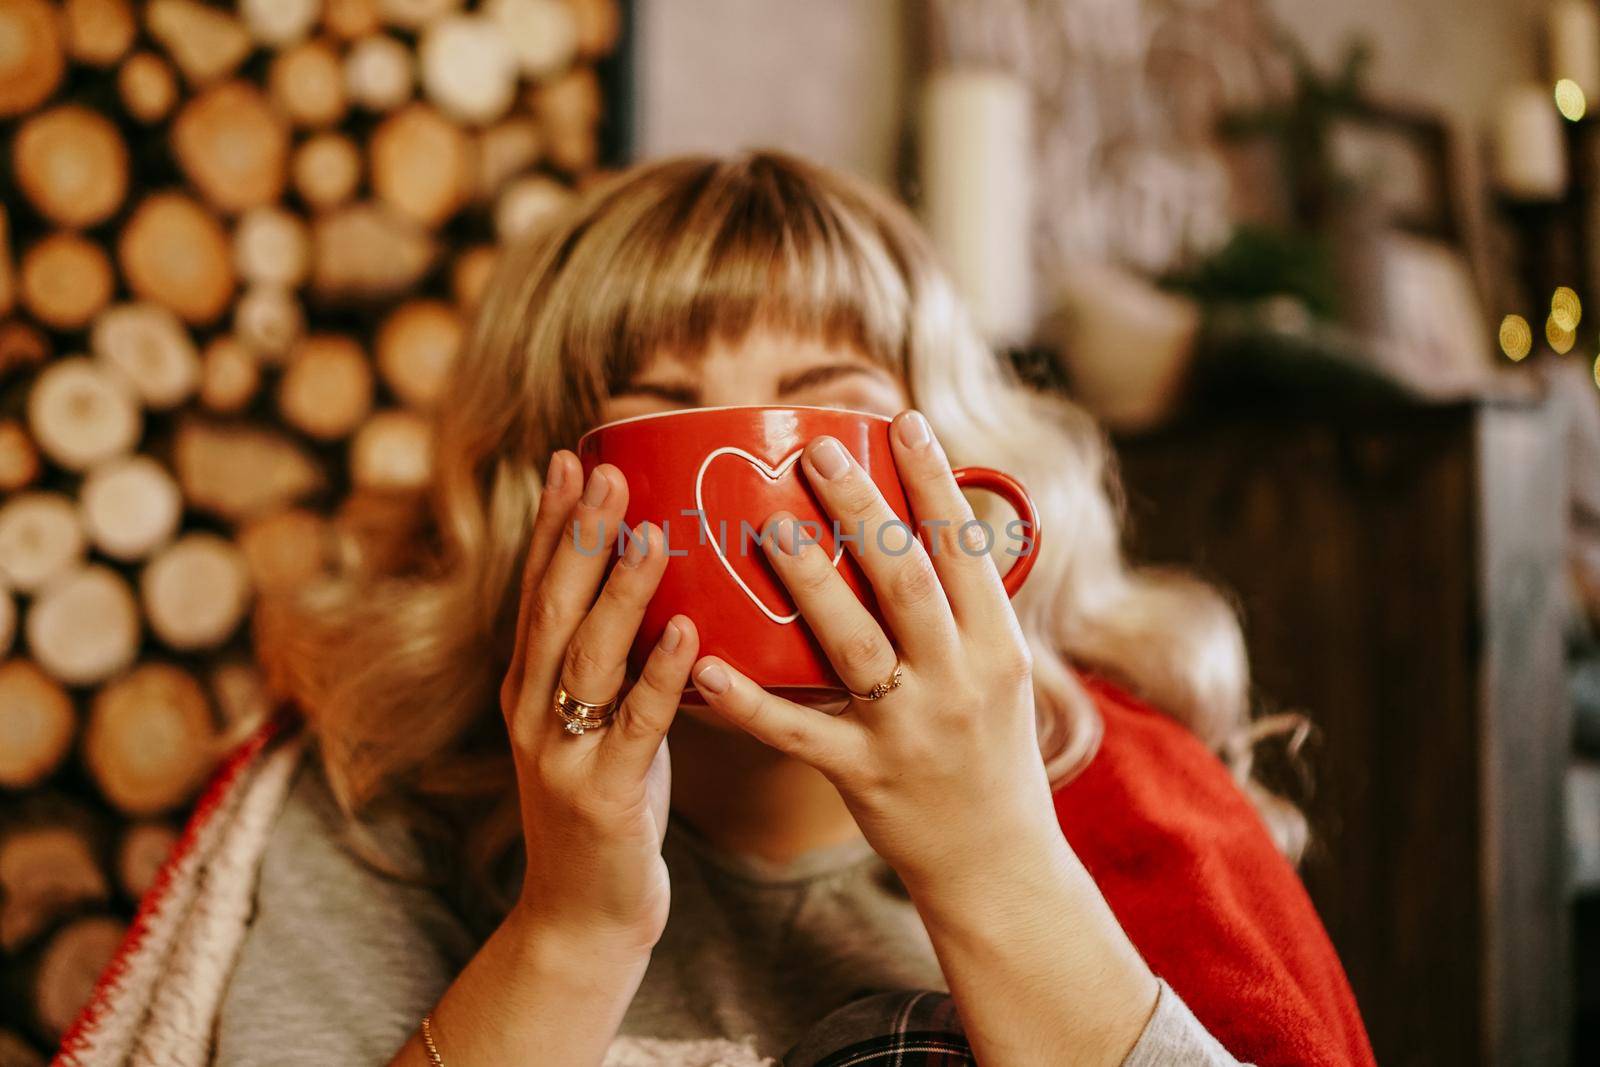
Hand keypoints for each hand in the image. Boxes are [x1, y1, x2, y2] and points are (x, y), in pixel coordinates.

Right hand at [499, 450, 699, 958]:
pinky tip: (684, 630)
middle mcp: (532, 713)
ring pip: (585, 659)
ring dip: (617, 591)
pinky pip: (636, 727)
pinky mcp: (602, 799)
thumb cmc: (607, 808)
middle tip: (605, 469)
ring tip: (648, 530)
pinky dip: (659, 674)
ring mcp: (561, 757)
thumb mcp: (600, 725)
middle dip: (578, 536)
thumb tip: (661, 588)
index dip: (552, 524)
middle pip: (551, 609)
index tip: (570, 458)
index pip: (536, 590)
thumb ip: (615, 664)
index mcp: (529, 689)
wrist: (581, 919)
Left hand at [687, 410, 1059, 886]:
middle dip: (862, 509)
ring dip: (810, 583)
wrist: (997, 864)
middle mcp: (960, 680)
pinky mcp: (863, 775)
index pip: (965, 548)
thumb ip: (968, 608)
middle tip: (815, 452)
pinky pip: (798, 732)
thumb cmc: (991, 755)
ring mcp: (910, 730)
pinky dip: (748, 702)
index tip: (900, 420)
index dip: (933, 482)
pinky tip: (703, 666)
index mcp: (997, 645)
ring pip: (855, 645)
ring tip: (769, 526)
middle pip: (907, 579)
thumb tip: (943, 520)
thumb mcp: (1001, 675)